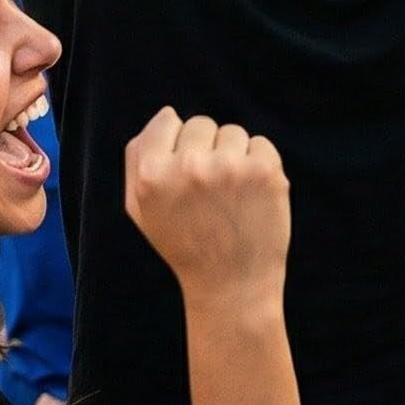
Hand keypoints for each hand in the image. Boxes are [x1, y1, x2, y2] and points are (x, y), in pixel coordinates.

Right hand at [124, 109, 290, 311]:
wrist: (231, 288)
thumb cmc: (184, 245)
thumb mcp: (142, 209)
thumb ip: (139, 159)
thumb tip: (165, 115)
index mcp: (152, 174)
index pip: (167, 120)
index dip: (178, 145)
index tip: (185, 174)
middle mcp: (189, 167)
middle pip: (202, 123)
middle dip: (207, 149)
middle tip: (210, 192)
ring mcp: (229, 168)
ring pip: (233, 133)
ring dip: (235, 157)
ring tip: (231, 197)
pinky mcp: (265, 172)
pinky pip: (261, 145)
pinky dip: (261, 165)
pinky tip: (252, 197)